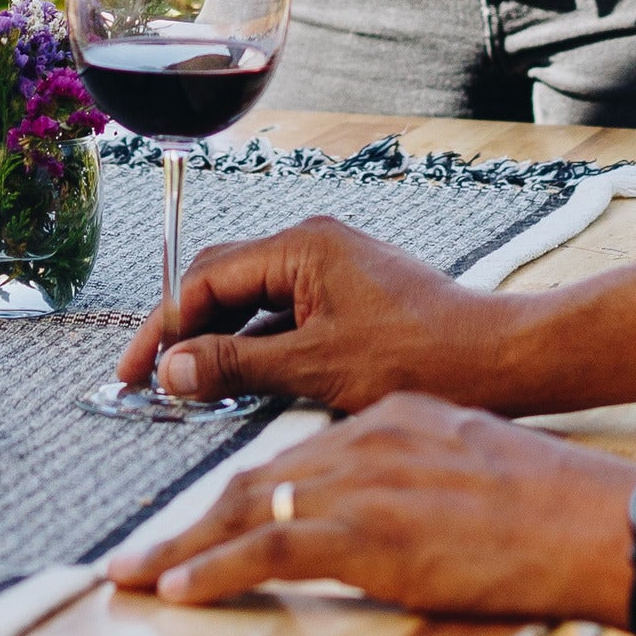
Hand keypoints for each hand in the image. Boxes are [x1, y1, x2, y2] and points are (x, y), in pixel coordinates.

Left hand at [109, 394, 635, 621]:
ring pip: (246, 508)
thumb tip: (402, 515)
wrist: (600, 523)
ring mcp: (365, 485)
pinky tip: (177, 590)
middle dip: (194, 517)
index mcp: (396, 418)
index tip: (209, 523)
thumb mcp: (480, 469)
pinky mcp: (368, 534)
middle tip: (143, 553)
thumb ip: (426, 479)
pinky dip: (212, 570)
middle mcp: (369, 438)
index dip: (246, 493)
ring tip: (135, 577)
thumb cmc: (562, 509)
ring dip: (182, 548)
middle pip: (258, 475)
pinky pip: (266, 549)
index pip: (300, 455)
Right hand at [119, 215, 527, 411]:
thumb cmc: (421, 357)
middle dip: (182, 332)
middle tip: (147, 382)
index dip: (162, 329)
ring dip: (218, 342)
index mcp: (301, 247)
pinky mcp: (348, 297)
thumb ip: (238, 366)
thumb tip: (172, 370)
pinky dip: (256, 348)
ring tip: (186, 390)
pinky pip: (284, 316)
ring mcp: (332, 270)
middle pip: (222, 283)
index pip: (205, 279)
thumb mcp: (317, 368)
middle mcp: (312, 246)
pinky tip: (239, 387)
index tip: (134, 374)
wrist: (501, 359)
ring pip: (252, 303)